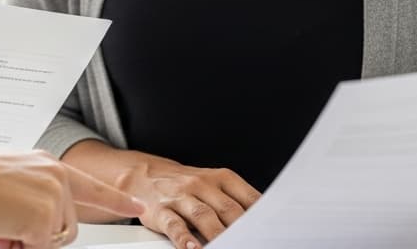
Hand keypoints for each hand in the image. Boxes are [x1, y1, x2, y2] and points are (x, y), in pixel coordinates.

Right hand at [0, 148, 144, 248]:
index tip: (138, 207)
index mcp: (44, 163)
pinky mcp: (45, 217)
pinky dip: (17, 247)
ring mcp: (53, 195)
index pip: (90, 185)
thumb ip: (30, 194)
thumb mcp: (5, 180)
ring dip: (26, 242)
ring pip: (55, 239)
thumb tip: (38, 225)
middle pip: (67, 226)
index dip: (116, 199)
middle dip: (38, 236)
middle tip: (4, 226)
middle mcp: (55, 175)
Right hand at [112, 152, 260, 248]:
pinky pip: (174, 225)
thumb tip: (264, 226)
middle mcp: (202, 185)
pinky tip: (192, 248)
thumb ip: (237, 202)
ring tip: (226, 248)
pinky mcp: (161, 210)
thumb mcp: (214, 185)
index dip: (262, 218)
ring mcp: (181, 197)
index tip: (271, 233)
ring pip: (203, 216)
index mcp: (222, 178)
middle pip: (228, 209)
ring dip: (217, 235)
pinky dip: (184, 238)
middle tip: (252, 243)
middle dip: (243, 230)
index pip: (248, 198)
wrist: (145, 175)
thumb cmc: (188, 186)